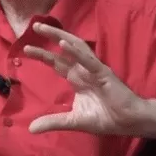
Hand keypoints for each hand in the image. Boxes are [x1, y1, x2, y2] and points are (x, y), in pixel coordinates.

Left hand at [24, 22, 145, 135]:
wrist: (129, 122)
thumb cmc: (106, 118)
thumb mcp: (73, 121)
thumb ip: (53, 121)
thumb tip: (31, 129)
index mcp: (77, 78)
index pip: (57, 62)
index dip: (43, 55)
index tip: (26, 49)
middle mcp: (83, 70)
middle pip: (63, 50)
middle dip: (50, 37)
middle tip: (34, 25)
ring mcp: (94, 69)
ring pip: (75, 47)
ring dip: (60, 36)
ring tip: (44, 28)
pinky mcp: (104, 73)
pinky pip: (88, 60)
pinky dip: (76, 52)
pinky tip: (64, 44)